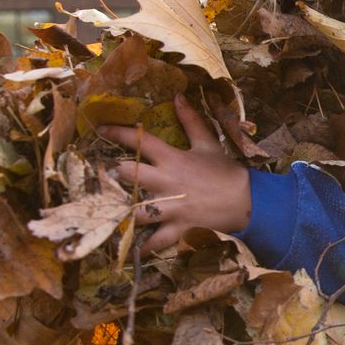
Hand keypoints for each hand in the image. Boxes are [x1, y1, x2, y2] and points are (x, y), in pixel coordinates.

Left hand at [99, 95, 251, 252]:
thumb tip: (178, 96)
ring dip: (119, 210)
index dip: (118, 133)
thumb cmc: (226, 172)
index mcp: (173, 158)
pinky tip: (131, 248)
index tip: (100, 129)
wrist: (247, 201)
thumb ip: (190, 120)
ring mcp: (171, 207)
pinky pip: (156, 240)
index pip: (140, 141)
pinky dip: (144, 246)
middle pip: (129, 175)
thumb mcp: (208, 143)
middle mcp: (166, 182)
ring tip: (103, 210)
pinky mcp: (177, 227)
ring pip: (136, 210)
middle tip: (96, 174)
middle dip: (110, 173)